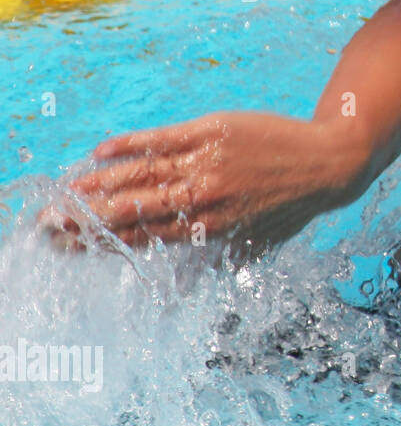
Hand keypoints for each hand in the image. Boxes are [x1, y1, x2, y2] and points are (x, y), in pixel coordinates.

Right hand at [44, 112, 366, 254]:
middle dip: (85, 217)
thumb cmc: (291, 207)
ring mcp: (206, 162)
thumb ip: (212, 263)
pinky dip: (130, 145)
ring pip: (140, 174)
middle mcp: (203, 197)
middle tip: (49, 222)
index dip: (101, 241)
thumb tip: (178, 294)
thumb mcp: (255, 246)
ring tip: (65, 191)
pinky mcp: (211, 131)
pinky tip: (102, 151)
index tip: (67, 245)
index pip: (142, 237)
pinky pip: (162, 139)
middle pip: (131, 208)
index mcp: (210, 228)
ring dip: (98, 183)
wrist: (328, 162)